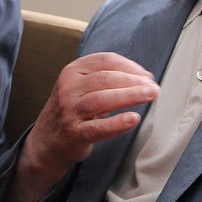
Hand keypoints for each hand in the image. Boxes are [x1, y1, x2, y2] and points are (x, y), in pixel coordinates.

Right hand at [4, 52, 158, 201]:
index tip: (147, 76)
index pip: (106, 61)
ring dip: (130, 96)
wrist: (47, 140)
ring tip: (150, 96)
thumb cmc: (73, 109)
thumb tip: (144, 77)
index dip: (130, 66)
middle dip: (134, 81)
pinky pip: (98, 127)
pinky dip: (117, 123)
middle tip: (154, 88)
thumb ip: (107, 77)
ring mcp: (70, 110)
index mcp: (73, 70)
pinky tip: (133, 119)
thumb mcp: (82, 85)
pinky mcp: (74, 132)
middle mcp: (69, 87)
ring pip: (103, 99)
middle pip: (106, 78)